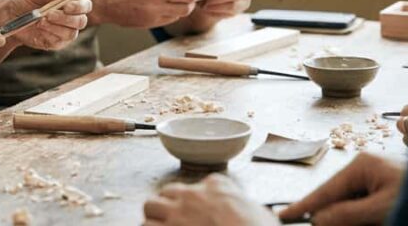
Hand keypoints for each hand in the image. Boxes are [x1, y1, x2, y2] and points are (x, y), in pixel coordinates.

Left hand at [0, 0, 90, 50]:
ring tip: (40, 21)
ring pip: (71, 33)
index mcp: (70, 3)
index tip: (66, 6)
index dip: (80, 6)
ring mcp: (65, 32)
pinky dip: (49, 34)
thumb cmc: (24, 1)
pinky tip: (39, 28)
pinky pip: (59, 41)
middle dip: (66, 18)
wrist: (10, 17)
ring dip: (56, 27)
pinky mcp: (56, 43)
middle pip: (81, 21)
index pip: (85, 5)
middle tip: (48, 14)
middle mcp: (71, 18)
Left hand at [143, 174, 279, 225]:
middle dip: (168, 205)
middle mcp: (193, 195)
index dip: (196, 201)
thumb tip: (252, 214)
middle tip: (173, 220)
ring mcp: (178, 212)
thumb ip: (245, 206)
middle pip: (168, 192)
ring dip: (154, 218)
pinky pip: (146, 225)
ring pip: (150, 206)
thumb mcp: (261, 212)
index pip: (198, 186)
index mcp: (216, 186)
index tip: (200, 213)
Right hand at [279, 152, 404, 225]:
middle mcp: (366, 170)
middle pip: (336, 199)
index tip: (283, 215)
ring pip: (350, 207)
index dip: (304, 205)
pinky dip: (363, 220)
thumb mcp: (382, 209)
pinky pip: (364, 208)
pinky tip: (371, 221)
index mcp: (362, 165)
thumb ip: (347, 213)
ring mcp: (376, 181)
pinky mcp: (386, 193)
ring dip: (351, 220)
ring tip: (370, 220)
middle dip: (333, 218)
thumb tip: (318, 219)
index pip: (325, 190)